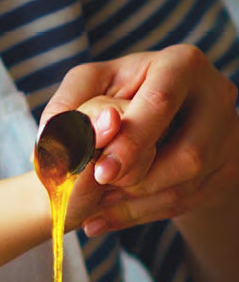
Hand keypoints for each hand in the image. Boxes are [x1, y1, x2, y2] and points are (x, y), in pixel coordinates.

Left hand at [42, 46, 238, 235]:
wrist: (155, 119)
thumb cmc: (116, 95)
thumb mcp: (88, 86)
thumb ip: (68, 105)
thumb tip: (60, 133)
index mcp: (181, 64)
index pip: (161, 102)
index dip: (132, 141)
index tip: (100, 171)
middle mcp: (217, 95)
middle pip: (188, 152)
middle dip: (137, 177)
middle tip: (98, 189)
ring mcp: (230, 134)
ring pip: (189, 183)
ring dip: (137, 199)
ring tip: (95, 204)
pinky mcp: (230, 167)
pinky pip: (189, 201)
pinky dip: (142, 213)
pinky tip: (106, 217)